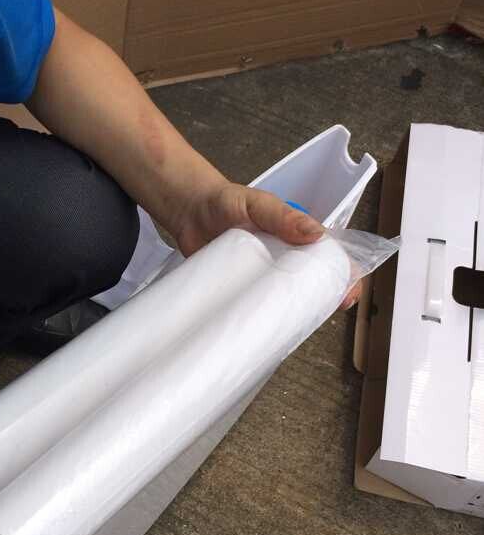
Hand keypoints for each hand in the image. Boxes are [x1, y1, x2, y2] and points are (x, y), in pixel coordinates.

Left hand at [173, 180, 359, 308]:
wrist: (187, 211)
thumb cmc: (225, 202)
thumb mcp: (257, 203)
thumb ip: (282, 216)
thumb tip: (315, 235)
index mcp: (294, 238)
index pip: (328, 258)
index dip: (342, 276)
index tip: (347, 293)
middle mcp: (282, 260)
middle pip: (311, 285)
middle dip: (323, 301)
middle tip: (324, 313)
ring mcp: (260, 277)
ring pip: (284, 300)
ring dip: (293, 314)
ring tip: (298, 326)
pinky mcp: (238, 290)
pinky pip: (255, 308)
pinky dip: (262, 320)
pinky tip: (266, 332)